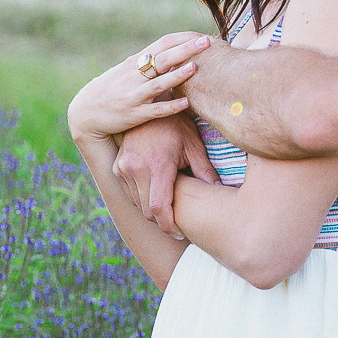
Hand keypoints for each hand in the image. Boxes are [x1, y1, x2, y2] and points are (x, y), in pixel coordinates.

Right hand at [67, 32, 208, 142]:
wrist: (85, 113)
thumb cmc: (112, 89)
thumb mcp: (127, 71)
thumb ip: (147, 62)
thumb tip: (173, 51)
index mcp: (135, 63)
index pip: (161, 45)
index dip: (182, 40)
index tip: (201, 36)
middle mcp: (134, 76)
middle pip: (162, 59)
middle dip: (185, 50)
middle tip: (206, 42)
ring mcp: (134, 95)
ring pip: (158, 84)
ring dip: (177, 76)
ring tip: (195, 67)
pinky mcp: (134, 114)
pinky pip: (155, 110)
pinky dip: (170, 106)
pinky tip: (186, 103)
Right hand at [114, 114, 218, 234]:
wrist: (150, 105)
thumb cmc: (176, 124)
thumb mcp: (194, 144)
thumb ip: (205, 170)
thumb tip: (220, 192)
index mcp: (157, 164)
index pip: (159, 208)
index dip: (169, 226)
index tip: (180, 233)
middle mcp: (135, 168)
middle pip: (147, 211)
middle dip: (162, 221)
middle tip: (178, 225)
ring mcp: (123, 167)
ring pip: (137, 204)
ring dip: (151, 210)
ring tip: (169, 208)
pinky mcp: (118, 166)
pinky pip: (129, 193)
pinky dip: (142, 198)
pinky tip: (156, 193)